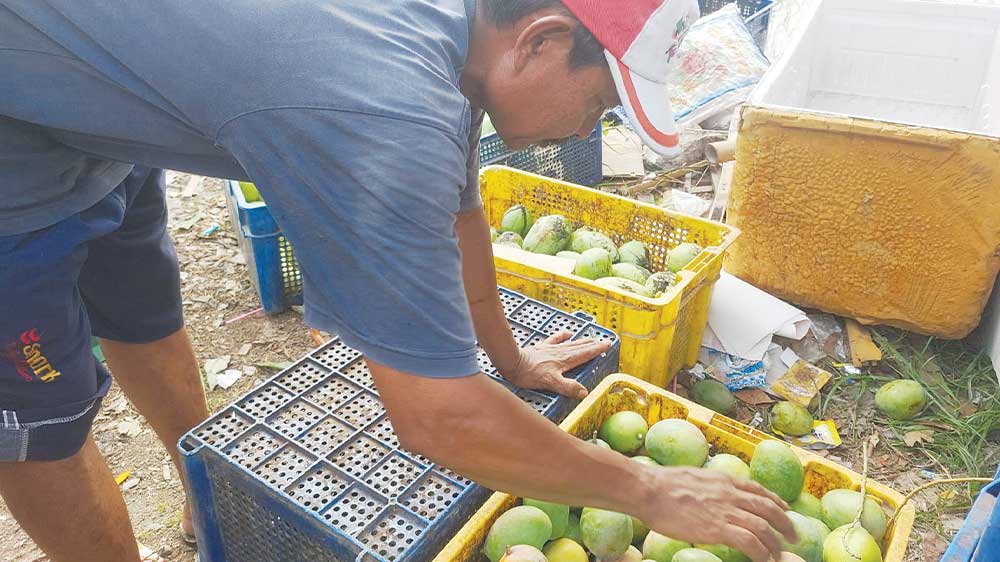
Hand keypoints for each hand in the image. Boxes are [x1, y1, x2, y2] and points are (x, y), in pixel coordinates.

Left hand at [500, 331, 610, 398]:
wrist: (511, 362)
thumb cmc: (530, 374)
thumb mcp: (551, 383)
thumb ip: (568, 387)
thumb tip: (585, 392)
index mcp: (565, 360)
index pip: (585, 354)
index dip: (597, 350)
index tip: (608, 344)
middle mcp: (560, 352)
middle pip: (580, 347)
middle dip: (592, 344)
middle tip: (603, 341)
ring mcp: (551, 349)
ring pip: (570, 343)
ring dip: (582, 341)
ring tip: (591, 338)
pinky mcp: (541, 348)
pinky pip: (555, 339)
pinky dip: (562, 336)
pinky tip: (567, 333)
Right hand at [637, 467, 796, 561]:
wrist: (649, 490)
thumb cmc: (660, 485)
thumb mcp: (692, 477)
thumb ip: (707, 486)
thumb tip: (707, 494)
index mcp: (723, 480)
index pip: (757, 489)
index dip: (775, 500)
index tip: (785, 509)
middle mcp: (730, 494)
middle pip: (768, 508)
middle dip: (785, 523)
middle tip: (793, 536)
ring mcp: (725, 510)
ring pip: (764, 527)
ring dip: (775, 543)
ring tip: (780, 554)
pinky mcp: (718, 528)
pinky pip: (750, 542)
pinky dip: (761, 553)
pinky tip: (764, 560)